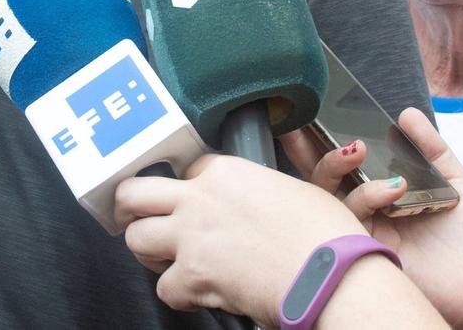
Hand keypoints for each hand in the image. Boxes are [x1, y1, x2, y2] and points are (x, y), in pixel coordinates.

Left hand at [116, 152, 365, 320]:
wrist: (332, 275)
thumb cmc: (326, 237)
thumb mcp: (293, 192)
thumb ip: (257, 193)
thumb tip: (251, 207)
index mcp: (228, 172)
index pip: (186, 169)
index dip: (186, 186)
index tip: (186, 199)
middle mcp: (201, 199)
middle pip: (135, 192)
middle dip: (131, 207)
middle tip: (137, 217)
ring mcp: (192, 238)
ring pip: (135, 238)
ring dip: (148, 251)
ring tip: (164, 259)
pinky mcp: (193, 277)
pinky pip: (164, 288)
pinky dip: (179, 293)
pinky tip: (199, 292)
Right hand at [285, 109, 462, 329]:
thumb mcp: (457, 183)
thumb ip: (432, 150)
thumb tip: (407, 113)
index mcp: (386, 196)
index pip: (347, 168)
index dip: (323, 143)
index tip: (312, 113)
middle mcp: (371, 216)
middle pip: (324, 183)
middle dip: (310, 152)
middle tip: (311, 127)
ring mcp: (369, 236)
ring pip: (329, 202)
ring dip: (337, 170)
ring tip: (360, 152)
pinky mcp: (372, 256)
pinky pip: (351, 226)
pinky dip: (365, 201)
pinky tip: (390, 189)